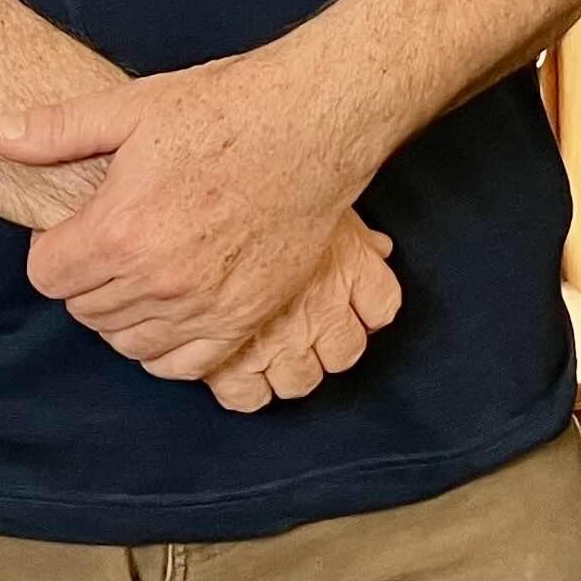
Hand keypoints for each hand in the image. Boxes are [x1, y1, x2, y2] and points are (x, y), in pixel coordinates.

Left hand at [0, 58, 392, 388]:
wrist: (310, 125)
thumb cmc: (222, 110)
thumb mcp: (130, 108)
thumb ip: (55, 130)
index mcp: (119, 230)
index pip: (46, 276)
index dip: (51, 249)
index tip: (73, 227)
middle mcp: (157, 279)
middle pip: (84, 310)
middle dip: (84, 278)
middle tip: (109, 241)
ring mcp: (204, 305)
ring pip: (126, 340)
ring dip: (120, 313)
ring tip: (138, 269)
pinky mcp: (243, 318)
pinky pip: (181, 364)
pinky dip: (163, 346)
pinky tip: (167, 308)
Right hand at [202, 215, 403, 411]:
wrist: (200, 197)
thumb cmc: (258, 183)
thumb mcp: (318, 200)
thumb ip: (353, 232)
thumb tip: (379, 246)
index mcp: (346, 269)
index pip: (380, 307)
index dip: (366, 309)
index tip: (348, 305)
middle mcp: (319, 312)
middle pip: (344, 353)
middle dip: (326, 344)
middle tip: (301, 328)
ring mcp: (275, 341)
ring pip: (300, 380)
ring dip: (289, 369)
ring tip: (266, 347)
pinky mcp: (228, 362)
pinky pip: (246, 397)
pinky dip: (243, 390)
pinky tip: (234, 369)